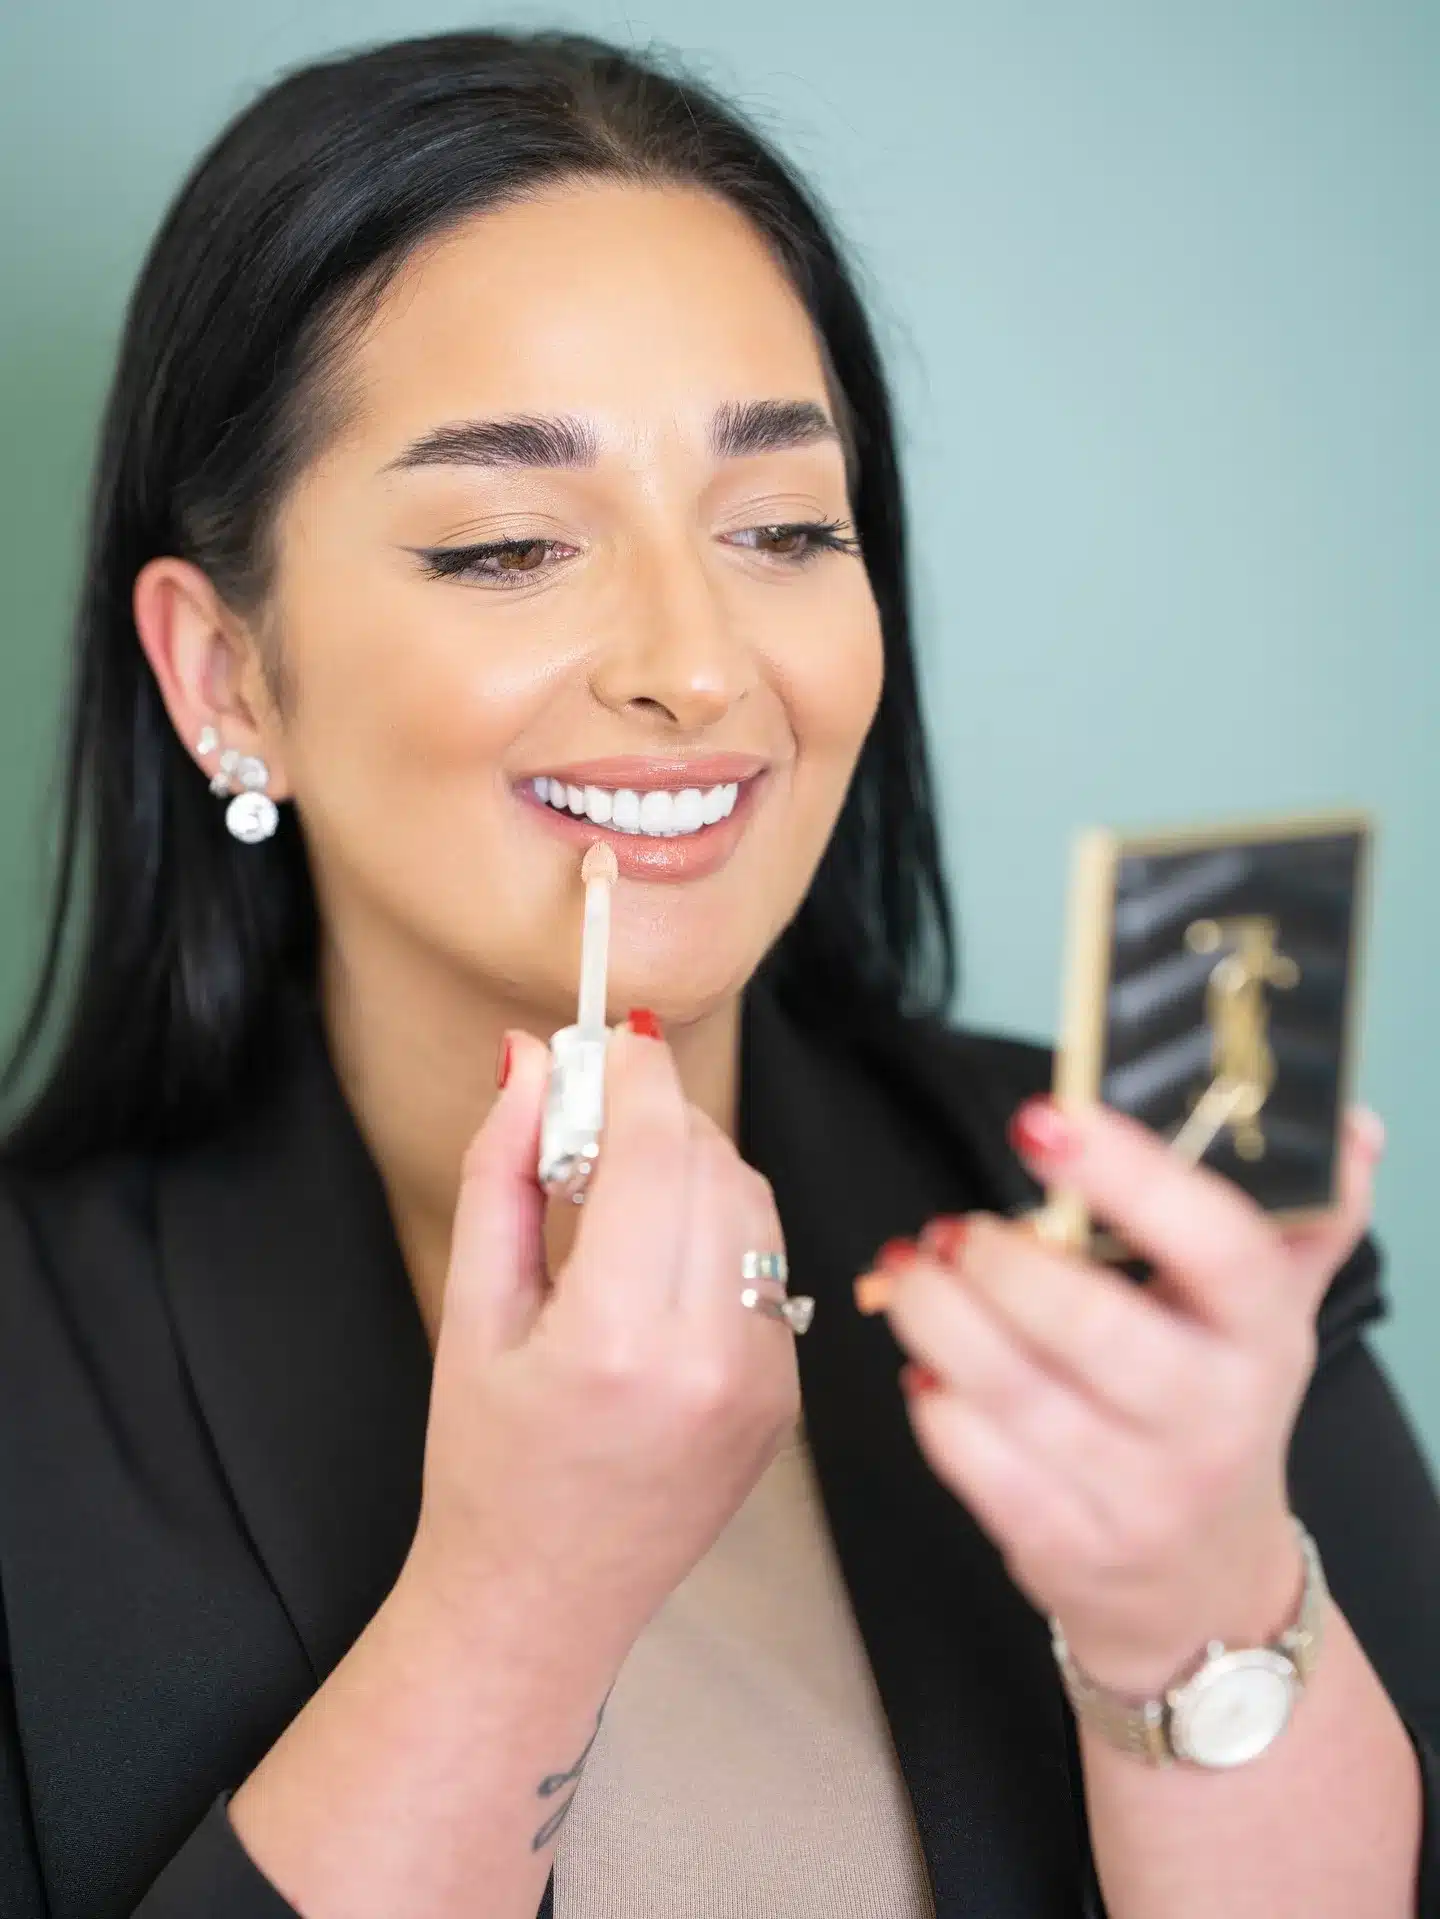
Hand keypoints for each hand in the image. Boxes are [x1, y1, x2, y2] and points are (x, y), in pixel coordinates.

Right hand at [409, 1018, 797, 1665]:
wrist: (540, 1601)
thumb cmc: (485, 1467)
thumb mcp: (470, 1314)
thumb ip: (499, 1172)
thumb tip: (527, 1059)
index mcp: (620, 1341)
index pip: (659, 1152)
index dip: (637, 1074)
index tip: (608, 1040)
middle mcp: (712, 1359)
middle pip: (716, 1165)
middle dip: (659, 1116)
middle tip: (591, 1119)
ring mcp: (765, 1382)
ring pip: (754, 1206)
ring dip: (695, 1167)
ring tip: (617, 1190)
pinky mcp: (787, 1395)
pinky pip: (766, 1266)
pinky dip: (718, 1232)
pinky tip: (655, 1260)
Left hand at [857, 1099, 1383, 1691]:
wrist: (1204, 1581)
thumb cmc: (1215, 1405)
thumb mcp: (1269, 1311)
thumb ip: (1300, 1212)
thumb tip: (1346, 1124)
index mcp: (1266, 1334)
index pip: (1220, 1247)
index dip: (1131, 1177)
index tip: (1044, 1121)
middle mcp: (1213, 1417)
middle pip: (1097, 1329)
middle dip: (1005, 1265)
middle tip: (954, 1229)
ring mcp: (1142, 1493)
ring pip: (1020, 1396)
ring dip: (943, 1320)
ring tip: (913, 1273)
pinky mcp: (1070, 1546)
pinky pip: (982, 1469)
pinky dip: (937, 1407)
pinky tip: (924, 1364)